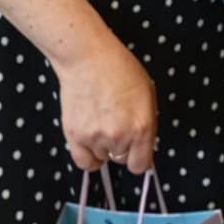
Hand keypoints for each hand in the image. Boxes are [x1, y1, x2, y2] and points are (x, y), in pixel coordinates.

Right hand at [54, 37, 158, 172]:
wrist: (88, 58)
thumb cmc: (120, 69)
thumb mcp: (148, 94)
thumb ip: (147, 123)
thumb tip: (144, 144)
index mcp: (142, 127)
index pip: (141, 164)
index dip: (139, 157)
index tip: (136, 151)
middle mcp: (120, 137)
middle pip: (121, 160)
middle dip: (122, 146)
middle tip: (116, 125)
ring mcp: (96, 138)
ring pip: (103, 158)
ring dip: (103, 146)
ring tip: (100, 121)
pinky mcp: (75, 136)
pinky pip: (84, 162)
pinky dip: (88, 156)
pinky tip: (90, 141)